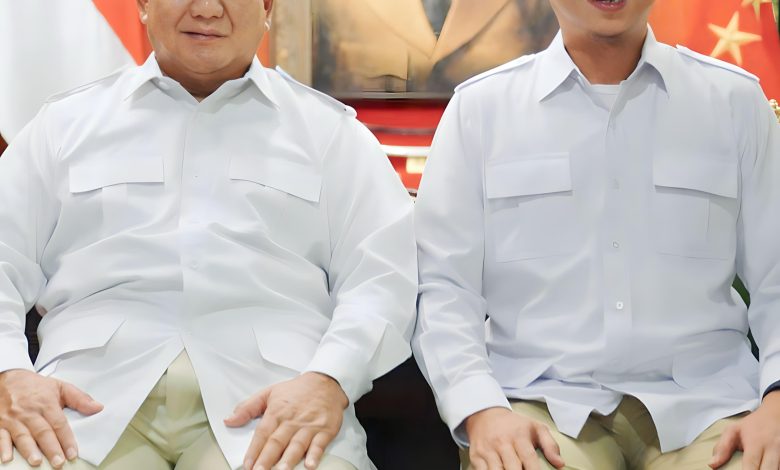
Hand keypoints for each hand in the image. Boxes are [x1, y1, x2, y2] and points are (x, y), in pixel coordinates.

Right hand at [0, 369, 102, 467]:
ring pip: (22, 436)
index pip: (59, 424)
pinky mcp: (0, 423)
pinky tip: (7, 458)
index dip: (66, 439)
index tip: (73, 453)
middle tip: (59, 463)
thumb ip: (80, 398)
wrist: (6, 377)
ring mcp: (13, 419)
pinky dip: (3, 447)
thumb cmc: (34, 386)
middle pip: (42, 432)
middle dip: (51, 448)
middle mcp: (29, 412)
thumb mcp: (60, 387)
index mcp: (46, 403)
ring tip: (36, 462)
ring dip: (29, 450)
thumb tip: (98, 408)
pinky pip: (1, 436)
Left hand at [224, 372, 347, 469]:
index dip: (254, 450)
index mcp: (277, 412)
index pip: (263, 433)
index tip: (248, 464)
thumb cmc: (297, 390)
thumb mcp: (269, 393)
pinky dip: (315, 454)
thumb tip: (229, 420)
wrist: (325, 381)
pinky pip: (319, 444)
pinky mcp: (325, 430)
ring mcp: (309, 426)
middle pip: (277, 442)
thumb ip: (247, 408)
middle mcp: (292, 420)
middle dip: (267, 459)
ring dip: (289, 459)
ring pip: (297, 445)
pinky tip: (310, 464)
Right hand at [465, 407, 564, 469]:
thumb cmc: (514, 425)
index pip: (529, 458)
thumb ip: (550, 445)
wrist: (485, 415)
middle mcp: (502, 442)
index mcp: (519, 435)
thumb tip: (560, 464)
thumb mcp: (535, 428)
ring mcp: (487, 450)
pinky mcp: (476, 457)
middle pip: (512, 468)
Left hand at [710, 392, 779, 469]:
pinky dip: (773, 469)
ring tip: (755, 468)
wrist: (774, 416)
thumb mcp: (733, 430)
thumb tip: (712, 464)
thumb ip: (722, 447)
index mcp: (756, 443)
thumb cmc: (752, 426)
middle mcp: (772, 449)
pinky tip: (763, 467)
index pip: (751, 465)